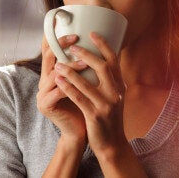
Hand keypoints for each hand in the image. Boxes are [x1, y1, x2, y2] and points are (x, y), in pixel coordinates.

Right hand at [37, 34, 87, 145]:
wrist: (81, 131)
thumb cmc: (86, 104)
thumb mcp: (86, 81)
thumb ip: (85, 65)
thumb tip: (100, 43)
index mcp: (52, 73)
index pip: (49, 49)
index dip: (55, 36)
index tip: (66, 23)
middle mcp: (44, 81)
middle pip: (48, 56)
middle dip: (61, 45)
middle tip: (76, 38)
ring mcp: (42, 93)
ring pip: (54, 73)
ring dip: (70, 66)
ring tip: (84, 61)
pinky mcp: (46, 105)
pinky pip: (57, 91)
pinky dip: (69, 84)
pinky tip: (80, 81)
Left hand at [52, 32, 127, 156]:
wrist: (112, 144)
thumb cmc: (109, 118)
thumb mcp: (114, 97)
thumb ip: (109, 81)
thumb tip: (99, 61)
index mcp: (120, 86)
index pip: (114, 60)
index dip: (103, 45)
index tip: (92, 33)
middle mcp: (116, 92)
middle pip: (103, 67)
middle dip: (86, 54)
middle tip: (72, 46)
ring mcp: (106, 104)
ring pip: (88, 83)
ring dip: (71, 70)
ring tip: (58, 63)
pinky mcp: (95, 116)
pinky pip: (79, 98)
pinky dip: (68, 88)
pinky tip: (58, 80)